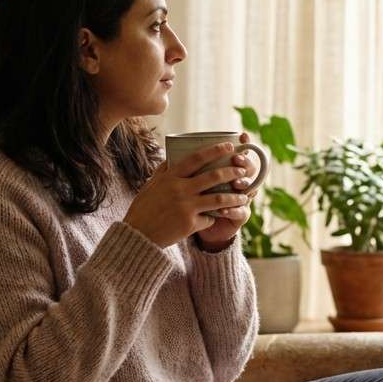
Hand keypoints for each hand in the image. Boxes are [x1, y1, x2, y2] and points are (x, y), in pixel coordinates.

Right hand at [123, 141, 252, 248]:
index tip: (229, 146)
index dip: (215, 150)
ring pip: (219, 199)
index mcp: (170, 177)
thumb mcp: (151, 185)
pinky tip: (215, 218)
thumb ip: (164, 171)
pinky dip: (214, 217)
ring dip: (235, 197)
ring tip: (244, 196)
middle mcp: (179, 189)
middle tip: (243, 170)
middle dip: (232, 172)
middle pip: (213, 176)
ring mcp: (186, 207)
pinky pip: (210, 218)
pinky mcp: (190, 224)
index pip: (196, 158)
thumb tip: (174, 156)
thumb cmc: (144, 208)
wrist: (138, 235)